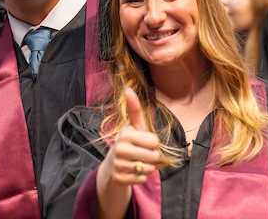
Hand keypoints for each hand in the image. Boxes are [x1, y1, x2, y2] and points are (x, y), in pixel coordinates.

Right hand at [96, 88, 159, 217]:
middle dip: (151, 156)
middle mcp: (119, 148)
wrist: (113, 165)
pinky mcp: (119, 178)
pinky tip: (132, 171)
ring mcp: (118, 164)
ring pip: (149, 169)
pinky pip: (143, 179)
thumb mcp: (134, 126)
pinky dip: (141, 177)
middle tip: (141, 154)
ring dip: (147, 167)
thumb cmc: (129, 142)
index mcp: (125, 134)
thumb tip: (129, 88)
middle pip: (154, 156)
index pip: (154, 141)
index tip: (143, 141)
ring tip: (137, 162)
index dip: (152, 142)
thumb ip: (134, 109)